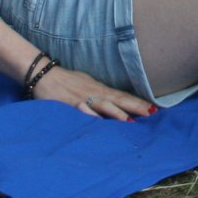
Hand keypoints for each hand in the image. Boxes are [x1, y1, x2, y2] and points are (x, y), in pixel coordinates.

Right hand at [34, 66, 156, 120]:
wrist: (44, 74)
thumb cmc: (66, 80)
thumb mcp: (87, 84)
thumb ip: (100, 93)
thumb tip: (114, 100)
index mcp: (99, 88)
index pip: (122, 96)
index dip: (137, 102)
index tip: (153, 108)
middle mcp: (95, 92)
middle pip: (119, 100)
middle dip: (135, 107)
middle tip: (152, 113)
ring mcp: (83, 98)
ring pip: (104, 106)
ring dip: (117, 114)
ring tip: (131, 121)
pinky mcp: (70, 104)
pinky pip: (82, 111)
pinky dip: (91, 117)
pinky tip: (100, 123)